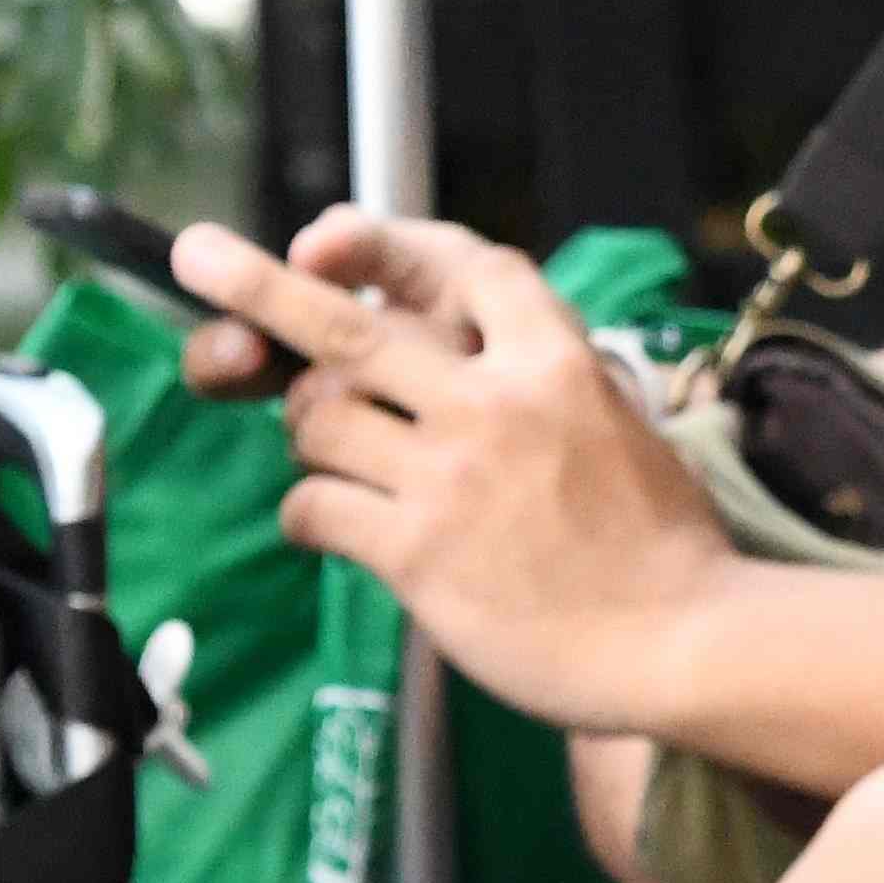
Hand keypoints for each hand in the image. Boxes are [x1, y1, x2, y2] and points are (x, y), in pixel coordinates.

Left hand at [170, 209, 736, 733]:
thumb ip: (540, 378)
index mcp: (556, 360)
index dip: (387, 245)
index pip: (459, 265)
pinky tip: (337, 529)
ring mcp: (451, 476)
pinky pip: (313, 507)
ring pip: (317, 418)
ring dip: (311, 435)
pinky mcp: (417, 552)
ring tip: (344, 461)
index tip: (331, 243)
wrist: (687, 640)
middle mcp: (495, 403)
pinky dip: (309, 514)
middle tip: (196, 254)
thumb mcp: (619, 422)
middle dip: (257, 284)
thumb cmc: (661, 546)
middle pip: (345, 325)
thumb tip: (453, 348)